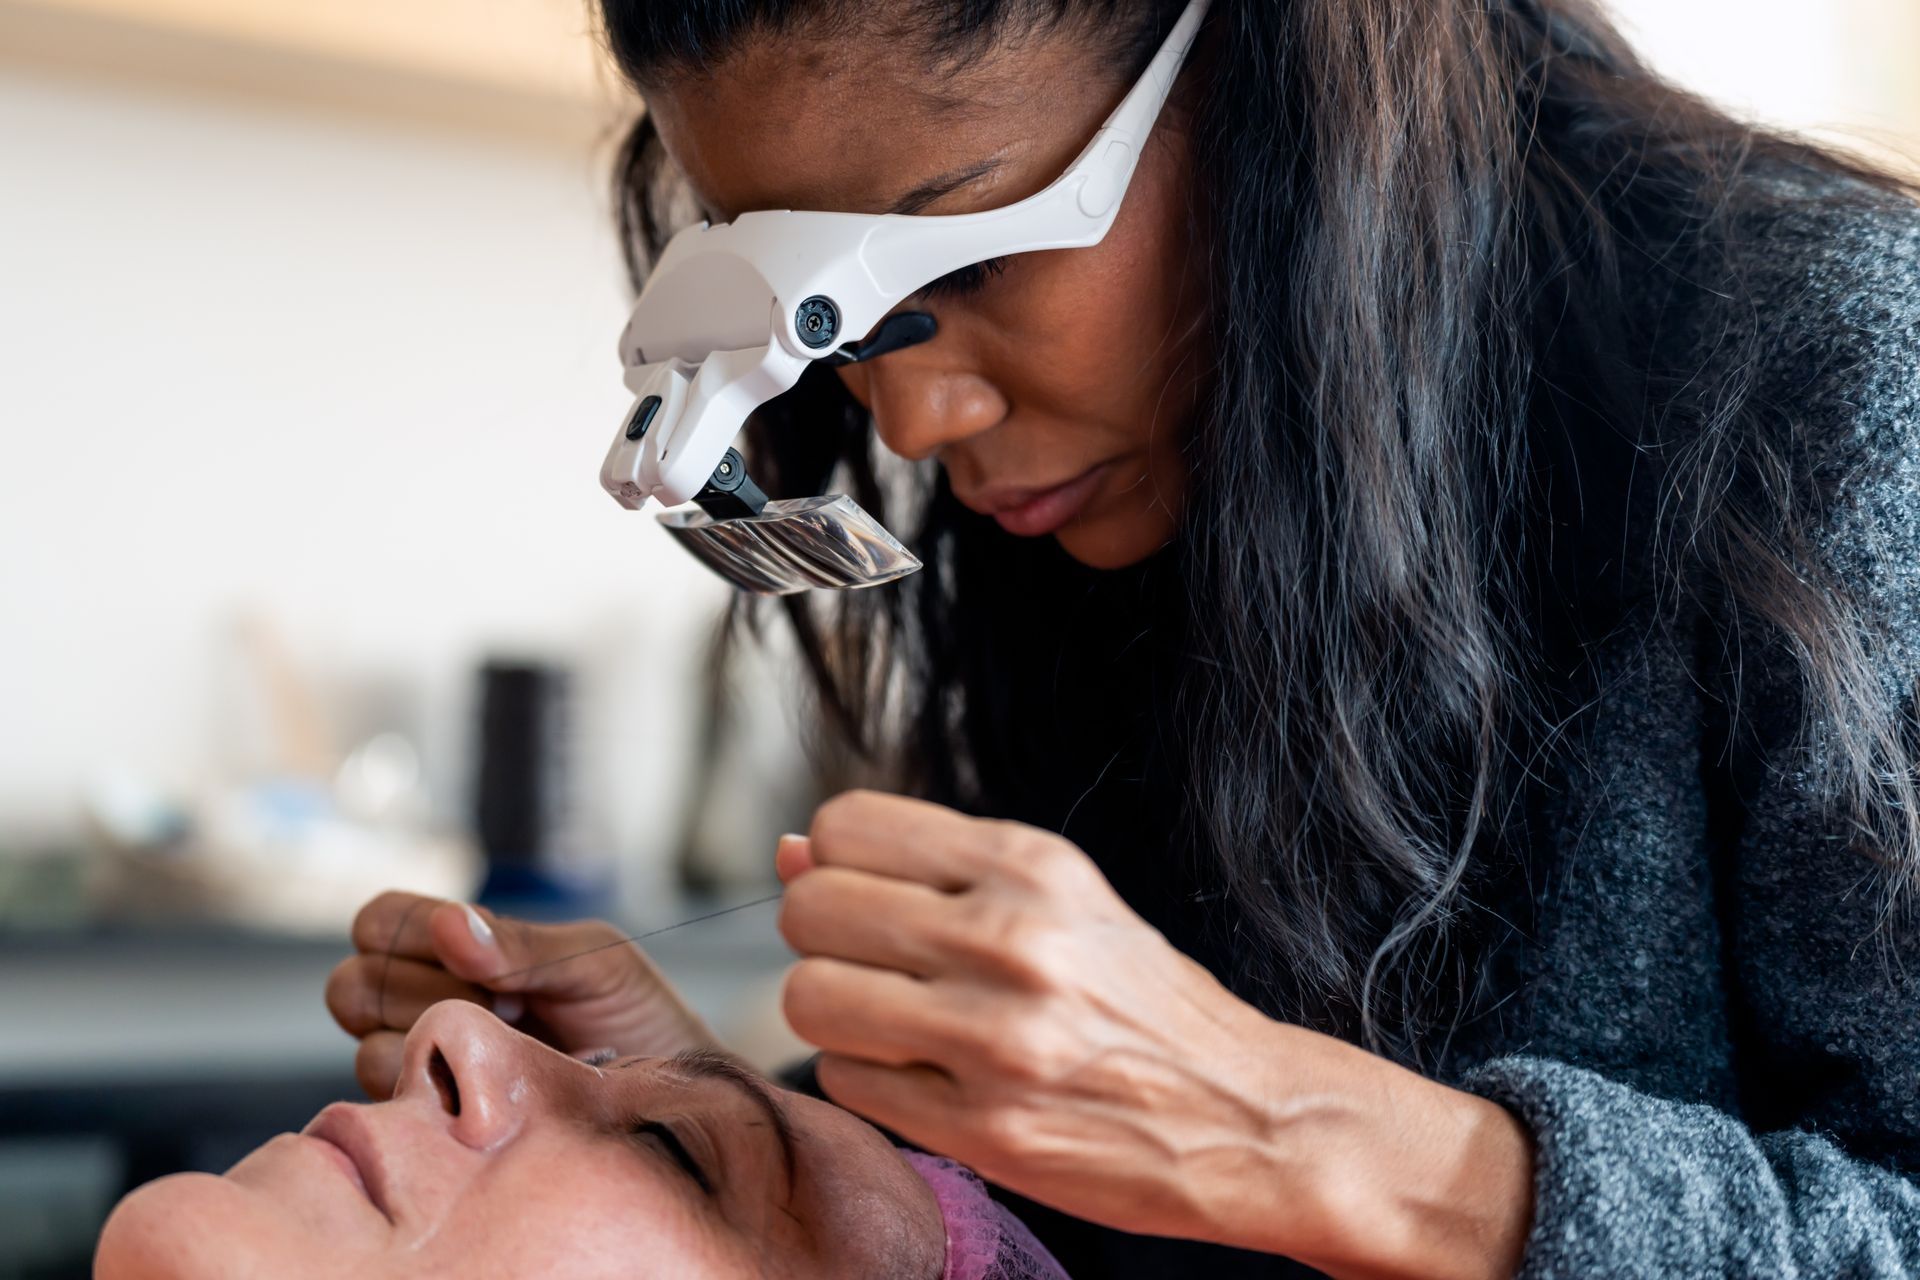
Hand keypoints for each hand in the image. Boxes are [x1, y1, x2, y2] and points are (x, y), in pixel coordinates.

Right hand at [326, 892, 719, 1098]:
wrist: (669, 1094)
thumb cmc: (636, 1016)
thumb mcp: (596, 962)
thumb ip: (524, 945)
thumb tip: (449, 926)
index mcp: (458, 947)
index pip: (377, 921)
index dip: (405, 932)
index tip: (469, 954)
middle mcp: (423, 1001)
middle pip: (353, 984)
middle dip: (421, 990)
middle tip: (503, 1007)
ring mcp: (423, 1063)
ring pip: (366, 1043)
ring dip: (438, 1041)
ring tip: (511, 1048)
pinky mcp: (432, 1120)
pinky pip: (396, 1096)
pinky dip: (444, 1085)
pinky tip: (499, 1086)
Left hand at [776, 792, 1533, 1279]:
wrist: (1245, 1115)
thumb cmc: (1136, 1000)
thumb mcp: (1055, 900)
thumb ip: (926, 870)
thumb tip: (789, 850)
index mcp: (1030, 864)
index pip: (846, 826)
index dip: (837, 865)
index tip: (870, 900)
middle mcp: (1010, 938)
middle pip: (810, 910)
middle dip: (824, 943)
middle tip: (878, 972)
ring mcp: (995, 1037)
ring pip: (809, 999)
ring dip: (835, 1019)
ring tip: (895, 1029)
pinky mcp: (983, 1128)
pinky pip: (846, 1082)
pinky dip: (870, 1082)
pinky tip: (927, 1080)